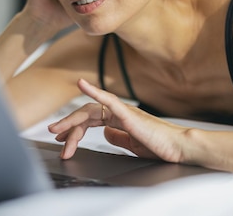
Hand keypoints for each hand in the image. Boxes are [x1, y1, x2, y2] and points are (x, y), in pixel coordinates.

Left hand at [48, 79, 187, 161]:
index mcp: (119, 119)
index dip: (74, 128)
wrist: (178, 149)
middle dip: (68, 126)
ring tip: (56, 130)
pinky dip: (94, 91)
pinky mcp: (128, 113)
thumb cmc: (160, 147)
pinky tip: (82, 84)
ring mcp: (123, 110)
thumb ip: (119, 138)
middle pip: (87, 115)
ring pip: (90, 111)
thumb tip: (107, 135)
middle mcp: (119, 112)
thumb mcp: (133, 145)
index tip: (62, 140)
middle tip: (54, 136)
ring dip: (71, 120)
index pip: (90, 120)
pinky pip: (108, 99)